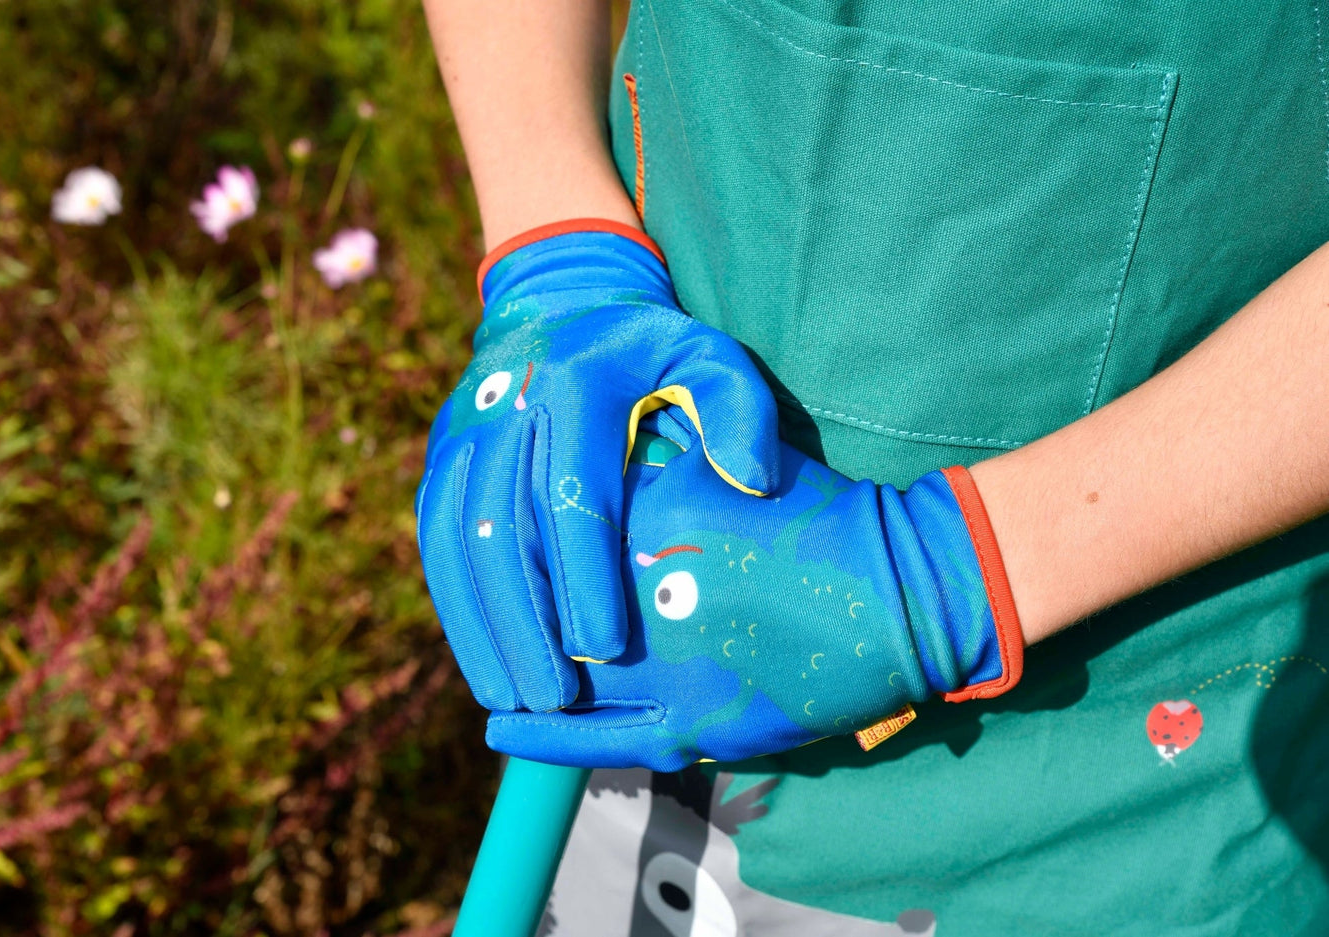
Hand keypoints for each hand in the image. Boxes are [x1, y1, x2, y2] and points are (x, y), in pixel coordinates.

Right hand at [416, 220, 780, 712]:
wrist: (561, 303)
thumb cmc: (652, 352)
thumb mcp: (710, 357)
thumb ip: (740, 412)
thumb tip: (748, 483)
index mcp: (577, 386)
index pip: (573, 494)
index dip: (584, 576)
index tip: (604, 649)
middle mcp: (506, 410)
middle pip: (502, 529)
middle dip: (527, 621)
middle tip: (555, 699)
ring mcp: (463, 436)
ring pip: (458, 543)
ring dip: (483, 627)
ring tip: (515, 700)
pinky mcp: (441, 460)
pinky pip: (436, 542)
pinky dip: (457, 607)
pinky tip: (485, 664)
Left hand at [484, 427, 1023, 770]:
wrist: (901, 590)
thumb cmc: (816, 516)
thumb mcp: (729, 460)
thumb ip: (657, 456)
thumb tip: (595, 452)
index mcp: (647, 519)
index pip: (550, 536)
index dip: (521, 545)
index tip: (499, 539)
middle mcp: (642, 594)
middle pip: (546, 607)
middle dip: (517, 608)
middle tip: (493, 604)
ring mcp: (663, 666)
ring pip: (561, 674)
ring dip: (520, 671)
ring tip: (491, 671)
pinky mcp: (689, 723)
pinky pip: (598, 736)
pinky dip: (546, 736)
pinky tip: (501, 728)